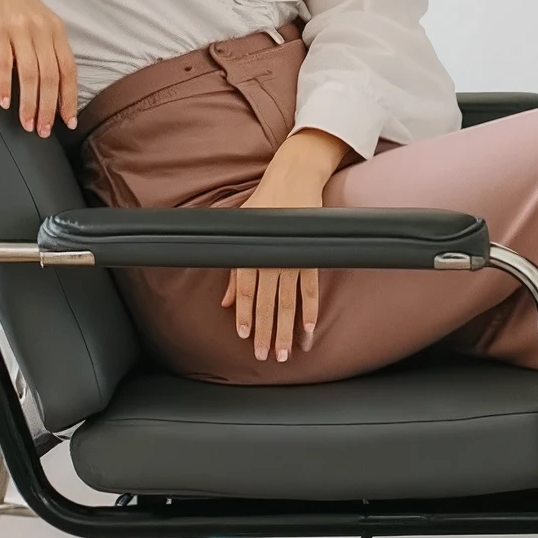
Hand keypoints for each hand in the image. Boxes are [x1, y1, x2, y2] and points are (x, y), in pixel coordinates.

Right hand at [0, 0, 77, 136]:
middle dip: (49, 109)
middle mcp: (41, 30)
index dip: (69, 99)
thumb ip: (47, 46)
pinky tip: (4, 102)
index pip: (68, 71)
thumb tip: (53, 83)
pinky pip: (4, 64)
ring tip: (26, 124)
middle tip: (43, 130)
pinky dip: (5, 86)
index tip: (68, 121)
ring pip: (31, 75)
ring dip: (30, 104)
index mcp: (55, 30)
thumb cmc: (10, 2)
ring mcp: (19, 30)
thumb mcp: (37, 21)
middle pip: (51, 77)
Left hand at [221, 127, 349, 362]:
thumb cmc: (262, 207)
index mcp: (251, 253)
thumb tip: (226, 302)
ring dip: (287, 331)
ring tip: (286, 353)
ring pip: (289, 304)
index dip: (245, 315)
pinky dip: (311, 312)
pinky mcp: (310, 258)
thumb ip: (234, 271)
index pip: (246, 291)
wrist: (292, 181)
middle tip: (265, 356)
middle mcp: (271, 260)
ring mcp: (293, 260)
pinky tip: (309, 332)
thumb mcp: (241, 234)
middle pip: (267, 303)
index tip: (244, 336)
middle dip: (265, 332)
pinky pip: (311, 291)